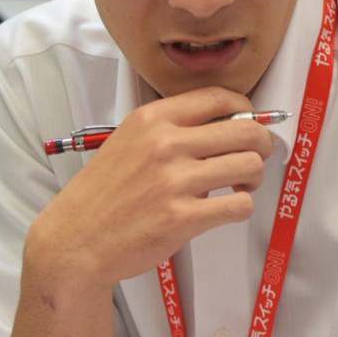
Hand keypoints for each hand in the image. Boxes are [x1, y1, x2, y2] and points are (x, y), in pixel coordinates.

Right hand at [29, 86, 275, 290]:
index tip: (250, 122)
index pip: (219, 97)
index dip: (247, 109)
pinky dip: (241, 207)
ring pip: (250, 165)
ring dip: (254, 178)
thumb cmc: (105, 195)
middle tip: (254, 158)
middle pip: (246, 131)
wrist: (76, 239)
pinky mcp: (183, 217)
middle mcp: (165, 144)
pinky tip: (225, 209)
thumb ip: (171, 130)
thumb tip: (227, 124)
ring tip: (240, 186)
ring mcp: (174, 181)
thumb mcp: (129, 142)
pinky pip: (239, 205)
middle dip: (261, 145)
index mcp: (152, 120)